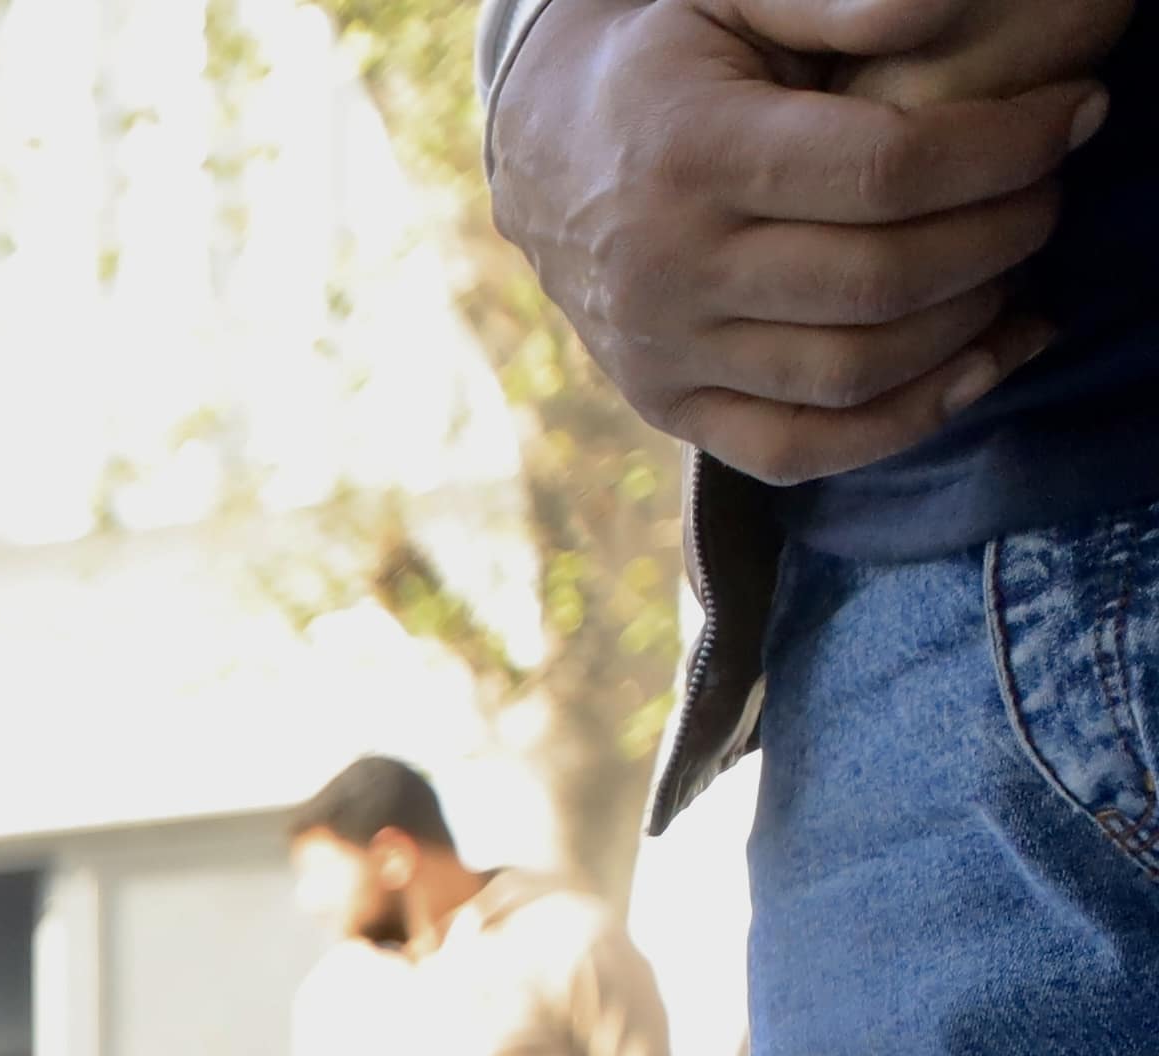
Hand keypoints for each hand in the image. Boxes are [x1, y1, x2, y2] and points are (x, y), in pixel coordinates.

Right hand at [492, 0, 1112, 476]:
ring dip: (971, 322)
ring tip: (1013, 261)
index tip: (1075, 115)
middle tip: (1049, 189)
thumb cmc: (667, 57)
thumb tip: (939, 8)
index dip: (1007, 148)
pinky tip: (982, 362)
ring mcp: (662, 352)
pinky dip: (908, 421)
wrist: (540, 145)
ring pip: (856, 371)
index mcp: (691, 155)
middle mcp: (668, 269)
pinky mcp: (667, 405)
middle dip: (1005, 233)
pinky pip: (802, 450)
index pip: (888, 171)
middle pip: (884, 281)